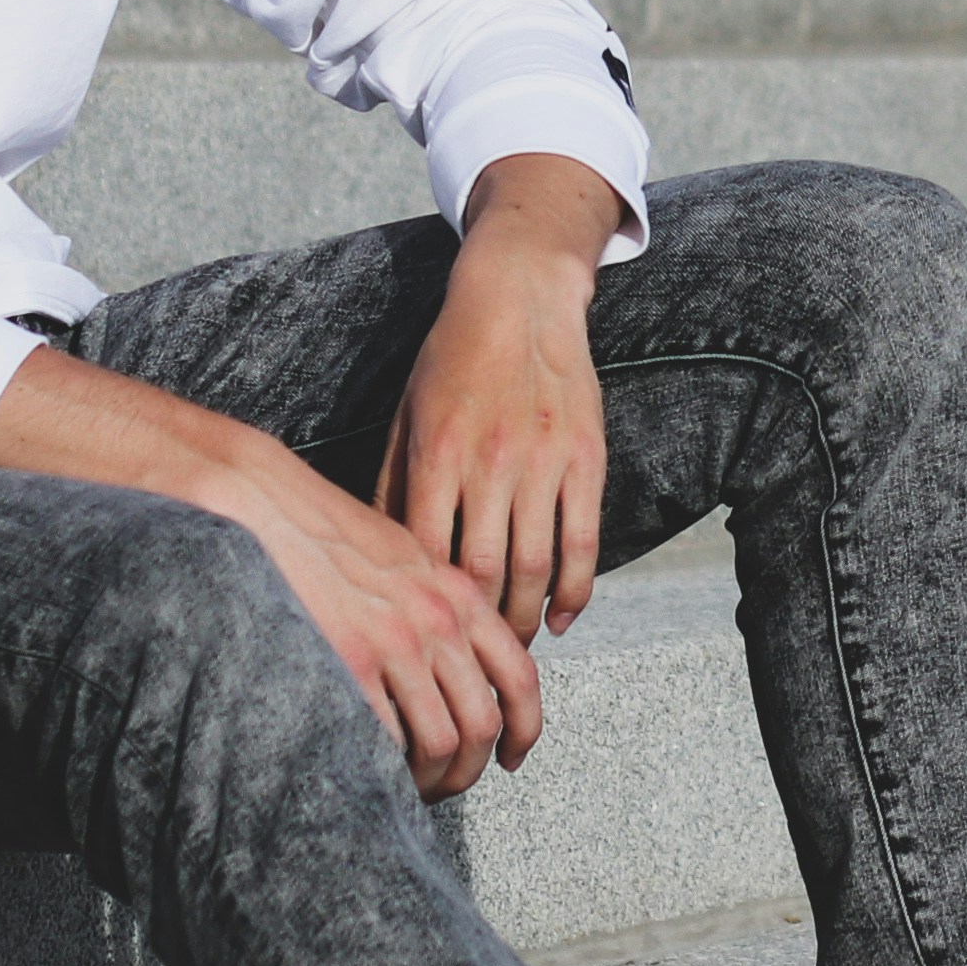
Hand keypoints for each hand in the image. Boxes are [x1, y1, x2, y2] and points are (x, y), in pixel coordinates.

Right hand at [0, 345, 544, 795]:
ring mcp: (395, 646)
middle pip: (482, 723)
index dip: (524, 728)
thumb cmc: (324, 531)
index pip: (519, 675)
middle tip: (445, 786)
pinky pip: (386, 741)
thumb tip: (452, 659)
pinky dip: (385, 770)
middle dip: (470, 769)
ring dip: (430, 780)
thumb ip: (437, 604)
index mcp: (457, 595)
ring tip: (405, 789)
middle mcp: (437, 623)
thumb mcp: (402, 556)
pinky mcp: (349, 665)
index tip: (511, 756)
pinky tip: (369, 773)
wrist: (264, 506)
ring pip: (441, 743)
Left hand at [384, 153, 624, 643]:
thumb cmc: (452, 361)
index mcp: (437, 455)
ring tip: (516, 649)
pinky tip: (564, 619)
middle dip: (479, 632)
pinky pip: (583, 542)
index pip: (428, 557)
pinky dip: (576, 592)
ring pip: (536, 569)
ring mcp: (543, 463)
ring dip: (527, 621)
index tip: (426, 643)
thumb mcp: (407, 418)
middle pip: (485, 575)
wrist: (520, 298)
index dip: (429, 610)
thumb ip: (393, 487)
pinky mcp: (586, 459)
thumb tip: (380, 559)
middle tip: (473, 667)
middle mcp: (490, 463)